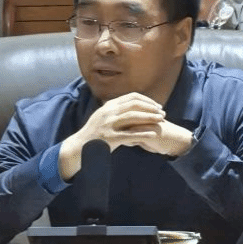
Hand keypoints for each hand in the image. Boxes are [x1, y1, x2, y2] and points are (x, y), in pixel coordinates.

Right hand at [58, 92, 191, 179]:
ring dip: (150, 117)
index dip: (146, 100)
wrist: (80, 146)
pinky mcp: (110, 138)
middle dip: (151, 108)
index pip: (131, 97)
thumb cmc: (94, 133)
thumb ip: (113, 110)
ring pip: (133, 117)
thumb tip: (127, 104)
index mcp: (108, 106)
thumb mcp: (101, 116)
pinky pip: (130, 134)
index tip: (156, 105)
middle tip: (162, 112)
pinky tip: (153, 133)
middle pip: (134, 105)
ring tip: (161, 120)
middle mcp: (108, 113)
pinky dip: (143, 133)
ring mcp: (108, 125)